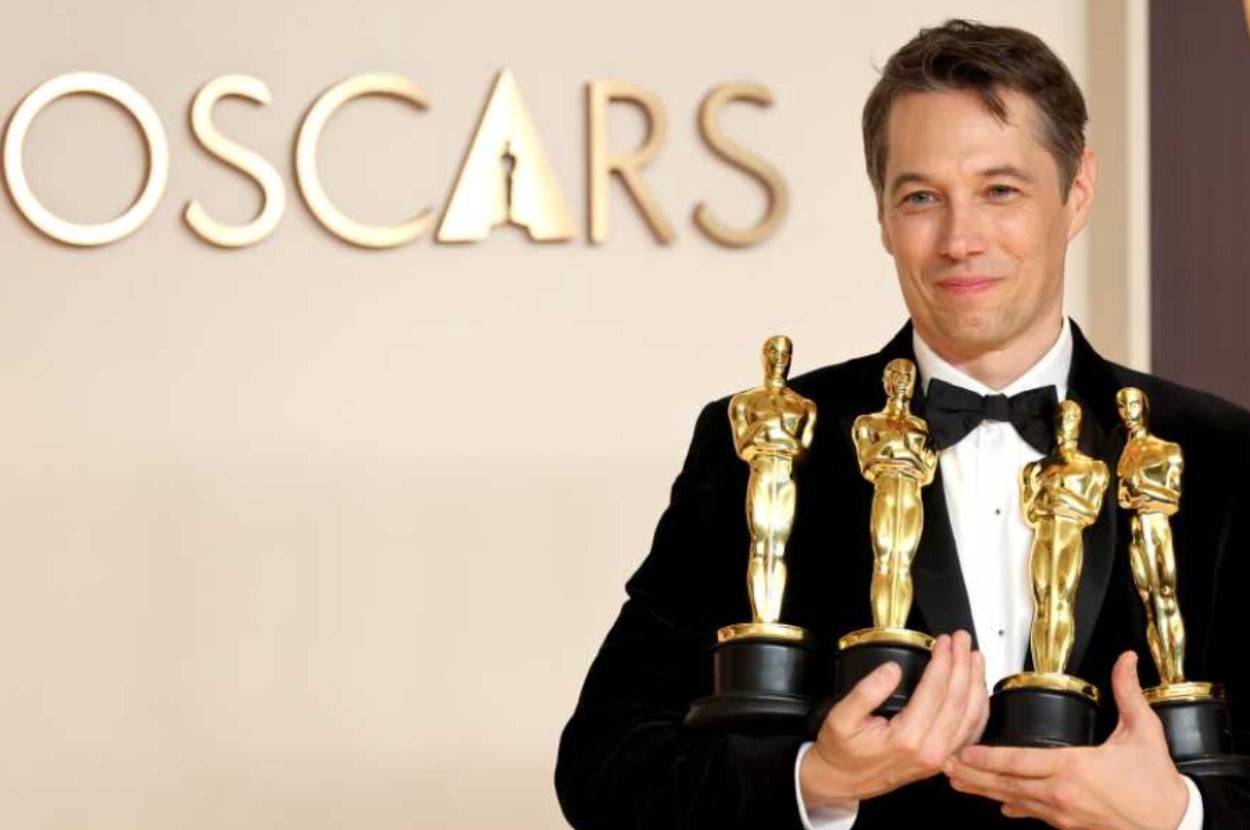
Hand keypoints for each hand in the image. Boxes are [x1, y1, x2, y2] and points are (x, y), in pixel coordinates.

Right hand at [800, 631, 988, 809]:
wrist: (842, 781)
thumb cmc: (841, 751)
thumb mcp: (840, 718)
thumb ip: (866, 692)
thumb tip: (891, 670)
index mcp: (907, 739)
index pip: (935, 691)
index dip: (943, 661)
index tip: (943, 641)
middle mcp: (930, 751)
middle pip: (959, 701)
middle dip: (963, 664)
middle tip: (961, 639)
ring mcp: (940, 759)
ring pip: (971, 717)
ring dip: (976, 683)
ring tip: (975, 657)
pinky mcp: (942, 761)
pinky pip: (970, 733)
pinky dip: (979, 708)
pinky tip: (977, 690)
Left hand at [945, 652, 1189, 829]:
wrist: (1175, 826)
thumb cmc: (1158, 783)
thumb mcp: (1144, 731)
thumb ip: (1127, 692)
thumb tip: (1126, 660)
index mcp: (1074, 768)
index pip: (1018, 762)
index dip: (986, 758)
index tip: (962, 751)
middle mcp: (1061, 794)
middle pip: (1006, 784)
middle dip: (972, 775)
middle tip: (944, 764)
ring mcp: (1063, 814)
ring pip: (1014, 801)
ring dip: (985, 791)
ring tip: (958, 782)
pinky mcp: (1069, 827)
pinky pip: (1034, 814)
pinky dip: (1015, 807)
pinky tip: (1001, 804)